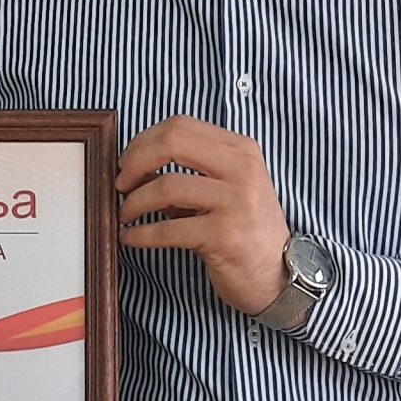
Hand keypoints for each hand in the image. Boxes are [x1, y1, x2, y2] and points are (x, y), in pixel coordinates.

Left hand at [116, 116, 289, 315]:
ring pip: (165, 186)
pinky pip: (167, 230)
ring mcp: (236, 202)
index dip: (143, 141)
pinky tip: (130, 238)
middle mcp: (242, 170)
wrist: (279, 275)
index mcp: (241, 150)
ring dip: (133, 202)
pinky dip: (140, 234)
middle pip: (171, 142)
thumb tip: (135, 166)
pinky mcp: (224, 236)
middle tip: (121, 184)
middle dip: (135, 162)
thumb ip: (191, 171)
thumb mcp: (227, 189)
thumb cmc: (246, 230)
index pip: (181, 126)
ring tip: (125, 215)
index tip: (128, 163)